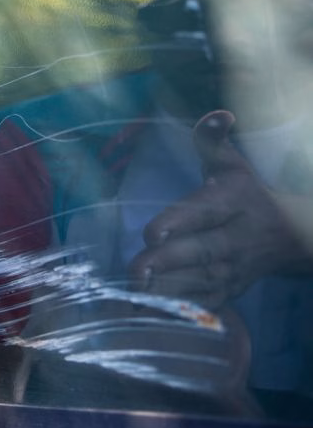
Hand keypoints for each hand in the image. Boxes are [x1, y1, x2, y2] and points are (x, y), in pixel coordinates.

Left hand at [131, 110, 311, 307]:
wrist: (292, 235)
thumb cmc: (246, 194)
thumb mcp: (231, 164)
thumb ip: (212, 141)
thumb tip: (216, 115)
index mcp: (234, 203)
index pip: (206, 213)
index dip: (179, 223)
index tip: (151, 234)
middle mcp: (237, 238)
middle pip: (203, 252)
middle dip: (168, 263)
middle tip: (136, 270)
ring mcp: (236, 268)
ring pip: (203, 283)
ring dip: (169, 290)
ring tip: (134, 293)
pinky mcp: (232, 290)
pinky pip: (207, 303)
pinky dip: (181, 310)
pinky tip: (151, 312)